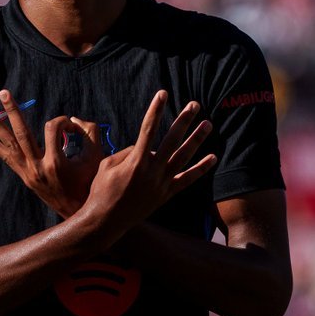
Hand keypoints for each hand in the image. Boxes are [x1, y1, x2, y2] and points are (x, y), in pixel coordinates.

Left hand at [0, 90, 105, 217]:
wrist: (78, 211)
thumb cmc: (89, 183)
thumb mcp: (97, 157)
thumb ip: (91, 132)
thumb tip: (73, 119)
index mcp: (56, 163)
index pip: (52, 129)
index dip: (63, 121)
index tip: (73, 127)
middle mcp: (38, 168)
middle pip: (22, 133)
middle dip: (12, 111)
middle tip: (3, 92)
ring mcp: (28, 173)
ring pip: (10, 145)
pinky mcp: (25, 177)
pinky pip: (7, 159)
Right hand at [82, 91, 216, 241]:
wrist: (106, 221)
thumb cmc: (101, 190)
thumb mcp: (107, 165)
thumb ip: (127, 152)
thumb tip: (144, 146)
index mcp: (136, 161)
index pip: (148, 129)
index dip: (156, 110)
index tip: (162, 94)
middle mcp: (152, 171)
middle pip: (172, 140)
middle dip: (184, 120)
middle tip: (194, 105)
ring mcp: (161, 184)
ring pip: (184, 157)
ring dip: (197, 140)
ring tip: (208, 124)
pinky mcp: (166, 195)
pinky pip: (187, 180)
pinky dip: (201, 169)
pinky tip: (213, 157)